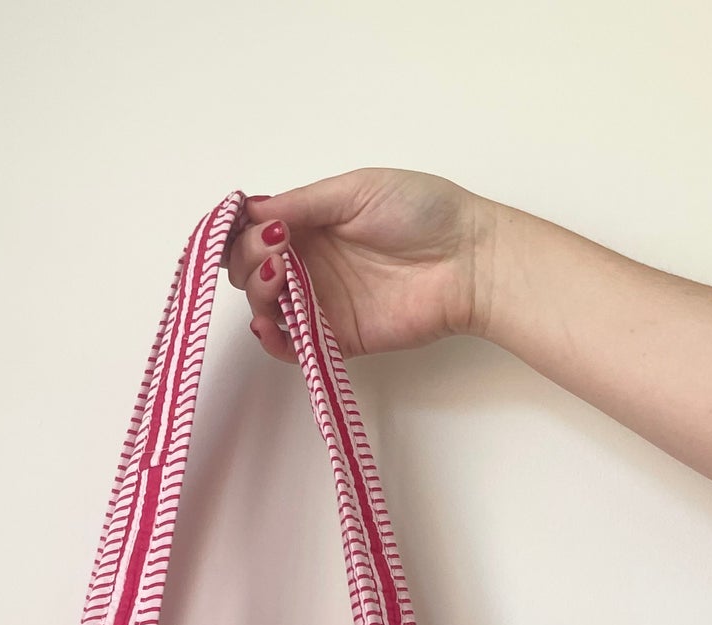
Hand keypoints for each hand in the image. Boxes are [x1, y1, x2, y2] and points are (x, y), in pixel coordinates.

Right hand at [227, 167, 494, 361]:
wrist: (468, 260)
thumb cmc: (421, 212)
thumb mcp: (355, 190)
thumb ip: (303, 204)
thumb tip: (251, 209)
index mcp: (313, 224)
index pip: (257, 232)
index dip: (242, 232)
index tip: (250, 227)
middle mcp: (311, 264)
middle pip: (252, 270)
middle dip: (247, 260)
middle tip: (273, 253)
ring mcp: (322, 303)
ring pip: (266, 308)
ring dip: (257, 294)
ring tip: (276, 278)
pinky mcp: (337, 338)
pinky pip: (292, 347)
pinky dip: (273, 340)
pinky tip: (270, 324)